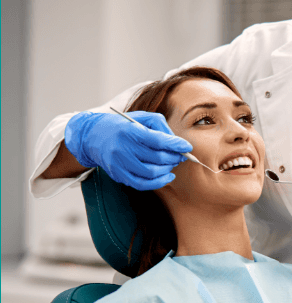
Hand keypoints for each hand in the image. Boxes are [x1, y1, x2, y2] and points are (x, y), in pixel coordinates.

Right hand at [65, 111, 192, 189]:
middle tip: (181, 156)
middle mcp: (123, 148)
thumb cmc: (122, 126)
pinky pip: (142, 184)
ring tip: (172, 164)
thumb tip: (176, 141)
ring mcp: (120, 163)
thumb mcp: (140, 118)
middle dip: (174, 158)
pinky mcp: (118, 175)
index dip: (175, 145)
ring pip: (151, 173)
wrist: (92, 136)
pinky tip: (167, 177)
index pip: (158, 140)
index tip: (187, 147)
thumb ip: (160, 126)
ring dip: (167, 170)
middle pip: (157, 158)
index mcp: (130, 131)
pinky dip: (158, 183)